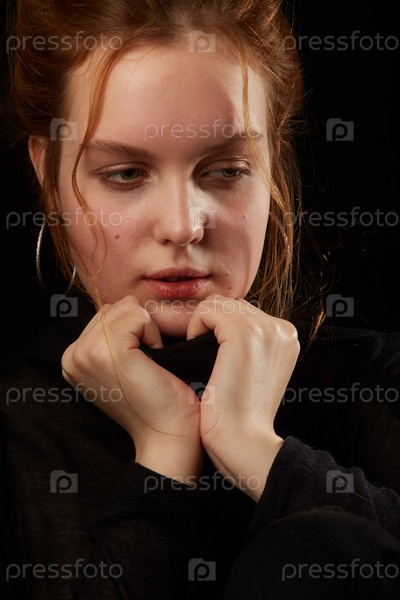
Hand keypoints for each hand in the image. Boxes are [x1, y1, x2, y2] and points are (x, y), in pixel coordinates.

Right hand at [61, 296, 202, 482]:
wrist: (167, 435)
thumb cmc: (155, 400)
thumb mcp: (123, 365)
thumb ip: (114, 336)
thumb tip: (127, 306)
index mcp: (72, 357)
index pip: (107, 313)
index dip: (133, 332)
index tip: (137, 365)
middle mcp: (72, 354)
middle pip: (116, 306)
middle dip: (139, 328)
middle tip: (145, 365)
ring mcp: (86, 352)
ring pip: (128, 308)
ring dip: (148, 332)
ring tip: (148, 364)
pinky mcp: (108, 351)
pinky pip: (139, 316)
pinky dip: (154, 334)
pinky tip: (154, 361)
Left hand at [187, 295, 299, 500]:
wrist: (244, 442)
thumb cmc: (241, 415)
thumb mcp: (253, 373)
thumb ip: (247, 345)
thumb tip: (221, 325)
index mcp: (287, 337)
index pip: (244, 312)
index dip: (222, 331)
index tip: (219, 360)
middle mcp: (282, 327)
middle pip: (231, 304)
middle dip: (211, 326)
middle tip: (206, 359)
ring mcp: (265, 328)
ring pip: (218, 304)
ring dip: (202, 327)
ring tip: (202, 358)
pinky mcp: (243, 332)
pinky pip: (207, 311)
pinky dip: (194, 329)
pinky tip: (197, 353)